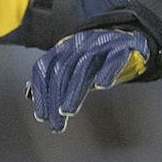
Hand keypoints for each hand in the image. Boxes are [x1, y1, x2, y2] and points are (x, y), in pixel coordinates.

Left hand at [27, 24, 152, 130]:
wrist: (131, 37)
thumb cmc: (98, 58)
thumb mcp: (74, 67)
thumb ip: (54, 79)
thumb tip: (29, 94)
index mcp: (63, 48)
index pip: (45, 67)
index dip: (41, 91)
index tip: (42, 117)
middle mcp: (78, 44)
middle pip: (62, 69)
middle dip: (56, 97)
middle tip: (56, 123)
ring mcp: (99, 43)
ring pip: (83, 65)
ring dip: (74, 90)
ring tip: (68, 111)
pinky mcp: (122, 46)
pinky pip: (113, 57)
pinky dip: (107, 70)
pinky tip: (101, 85)